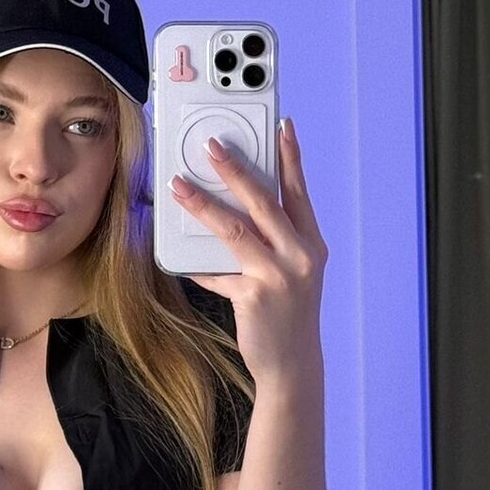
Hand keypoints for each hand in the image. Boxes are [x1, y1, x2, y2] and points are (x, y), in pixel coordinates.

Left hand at [169, 115, 327, 383]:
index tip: (281, 125)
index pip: (298, 191)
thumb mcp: (291, 272)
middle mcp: (300, 255)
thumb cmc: (287, 313)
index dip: (290, 157)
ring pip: (234, 229)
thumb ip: (271, 241)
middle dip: (235, 170)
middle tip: (213, 147)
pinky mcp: (254, 295)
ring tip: (179, 186)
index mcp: (311, 244)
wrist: (293, 364)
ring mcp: (278, 276)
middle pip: (263, 202)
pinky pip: (216, 272)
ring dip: (202, 205)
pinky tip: (178, 257)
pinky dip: (197, 264)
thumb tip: (231, 209)